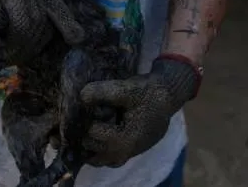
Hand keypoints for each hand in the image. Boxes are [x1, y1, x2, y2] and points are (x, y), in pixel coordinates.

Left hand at [79, 55, 201, 167]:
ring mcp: (127, 155)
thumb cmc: (148, 93)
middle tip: (80, 117)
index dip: (84, 119)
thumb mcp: (127, 88)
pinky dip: (98, 150)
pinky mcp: (128, 152)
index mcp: (125, 140)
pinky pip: (107, 158)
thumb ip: (103, 91)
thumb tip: (81, 96)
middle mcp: (125, 152)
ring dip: (89, 146)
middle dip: (83, 134)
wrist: (167, 97)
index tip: (83, 108)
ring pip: (97, 159)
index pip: (92, 133)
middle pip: (92, 149)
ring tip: (86, 126)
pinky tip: (95, 134)